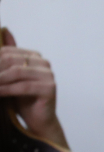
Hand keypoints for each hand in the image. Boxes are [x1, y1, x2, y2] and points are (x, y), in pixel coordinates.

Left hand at [0, 29, 68, 148]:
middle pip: (11, 60)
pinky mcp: (50, 88)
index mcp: (34, 56)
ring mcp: (49, 75)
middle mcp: (44, 62)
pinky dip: (6, 90)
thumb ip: (6, 58)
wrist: (37, 120)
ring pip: (16, 72)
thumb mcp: (8, 77)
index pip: (7, 51)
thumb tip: (4, 31)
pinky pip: (23, 86)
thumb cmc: (21, 99)